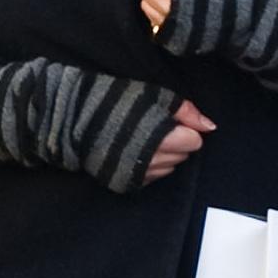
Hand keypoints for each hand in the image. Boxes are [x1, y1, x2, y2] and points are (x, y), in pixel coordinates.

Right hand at [0, 57, 211, 193]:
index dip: (184, 128)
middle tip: (154, 127)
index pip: (193, 140)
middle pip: (183, 156)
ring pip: (168, 169)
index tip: (168, 119)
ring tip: (141, 138)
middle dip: (175, 142)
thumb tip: (211, 127)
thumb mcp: (149, 94)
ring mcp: (137, 174)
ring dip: (162, 155)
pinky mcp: (123, 182)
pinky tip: (133, 152)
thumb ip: (183, 109)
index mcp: (161, 136)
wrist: (66, 119)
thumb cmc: (109, 100)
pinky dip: (148, 166)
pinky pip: (150, 178)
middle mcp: (152, 160)